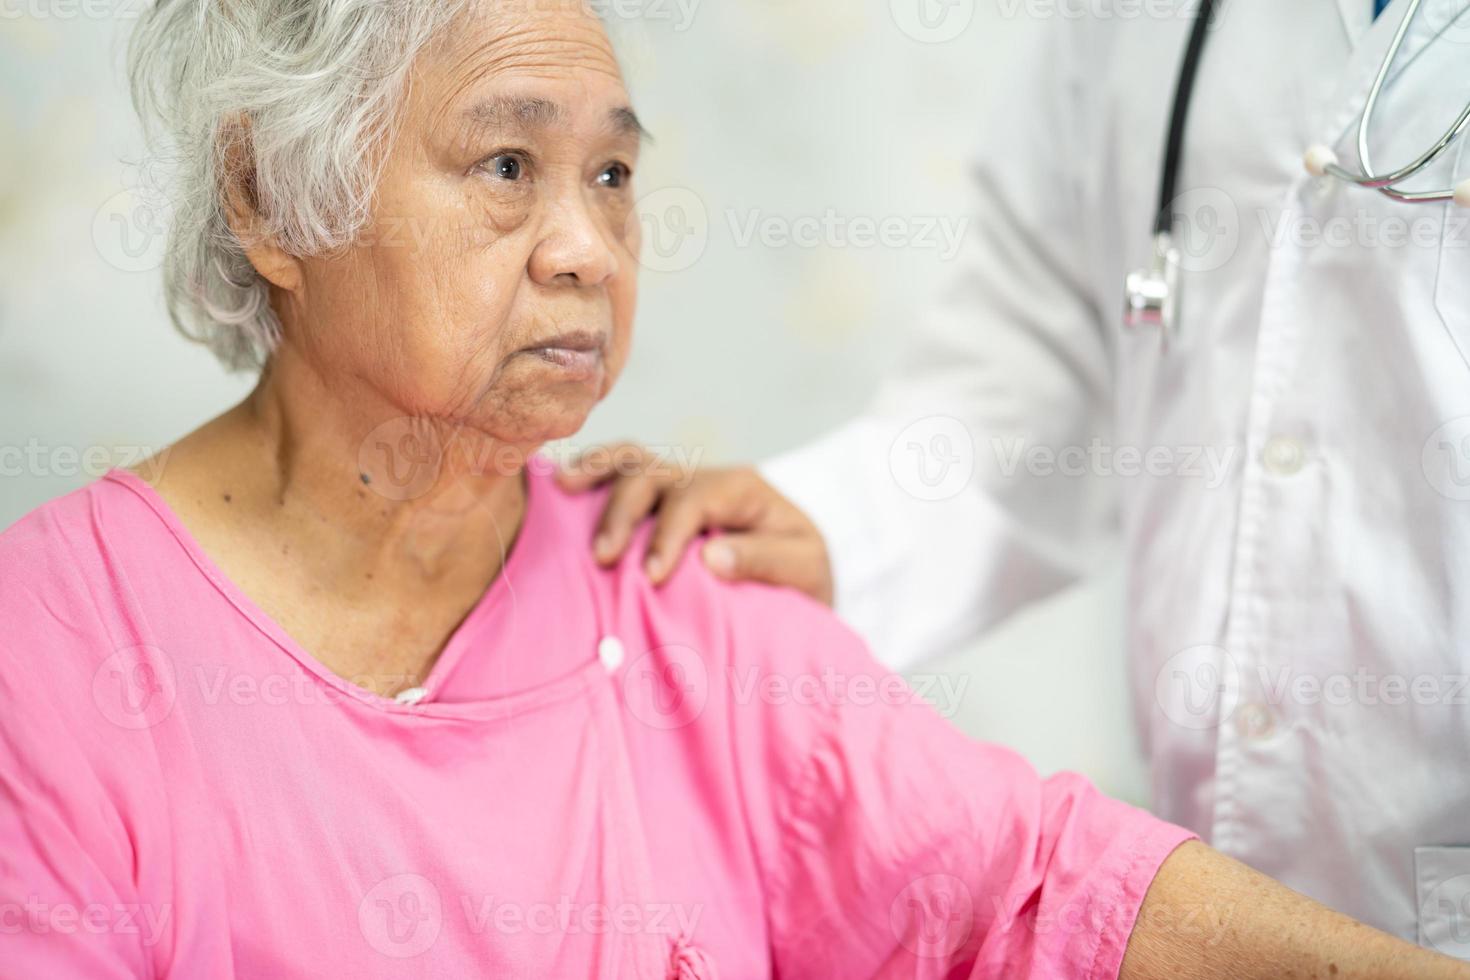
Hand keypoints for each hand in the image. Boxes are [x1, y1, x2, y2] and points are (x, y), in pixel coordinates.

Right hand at [555, 443, 833, 605]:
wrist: (800, 583)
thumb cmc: (803, 579)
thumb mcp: (806, 571)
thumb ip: (766, 561)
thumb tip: (712, 557)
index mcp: (742, 488)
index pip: (695, 499)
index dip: (669, 534)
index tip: (651, 576)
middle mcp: (706, 476)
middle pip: (654, 474)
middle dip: (624, 511)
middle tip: (603, 557)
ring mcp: (680, 482)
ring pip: (632, 461)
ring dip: (596, 474)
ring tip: (563, 489)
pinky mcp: (660, 497)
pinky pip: (621, 470)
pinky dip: (592, 469)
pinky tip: (561, 481)